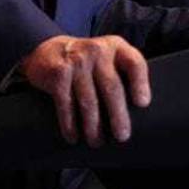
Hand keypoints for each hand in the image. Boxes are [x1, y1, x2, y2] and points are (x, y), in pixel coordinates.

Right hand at [21, 35, 149, 147]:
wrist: (46, 49)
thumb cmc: (86, 63)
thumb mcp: (106, 59)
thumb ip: (122, 75)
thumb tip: (136, 115)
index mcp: (116, 47)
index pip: (134, 63)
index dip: (140, 84)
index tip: (142, 104)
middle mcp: (97, 50)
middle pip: (112, 87)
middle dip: (118, 115)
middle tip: (122, 136)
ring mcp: (76, 61)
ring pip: (89, 100)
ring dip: (93, 126)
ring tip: (96, 142)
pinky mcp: (58, 73)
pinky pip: (66, 104)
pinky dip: (70, 124)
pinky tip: (73, 136)